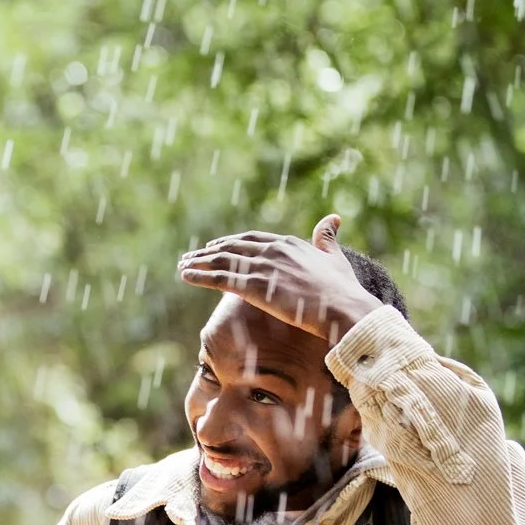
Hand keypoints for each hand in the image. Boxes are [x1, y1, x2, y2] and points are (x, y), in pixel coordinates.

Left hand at [177, 213, 381, 343]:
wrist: (343, 307)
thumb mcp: (335, 257)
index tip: (215, 246)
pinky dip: (200, 276)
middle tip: (191, 256)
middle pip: (231, 248)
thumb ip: (327, 238)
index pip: (251, 239)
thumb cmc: (342, 289)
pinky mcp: (256, 286)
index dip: (230, 242)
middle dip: (208, 252)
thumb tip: (333, 218)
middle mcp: (272, 250)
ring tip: (182, 265)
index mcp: (288, 243)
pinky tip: (185, 276)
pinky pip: (220, 279)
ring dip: (198, 263)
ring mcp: (263, 267)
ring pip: (221, 261)